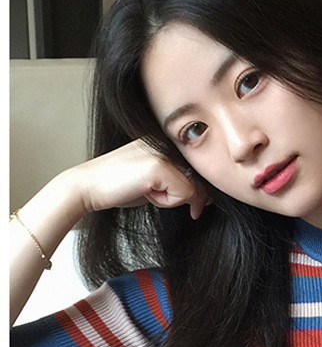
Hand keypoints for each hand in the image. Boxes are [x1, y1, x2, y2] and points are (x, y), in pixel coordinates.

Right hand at [69, 140, 210, 219]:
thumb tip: (209, 197)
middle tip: (167, 199)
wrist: (88, 187)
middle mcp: (167, 141)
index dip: (200, 189)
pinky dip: (166, 201)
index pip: (200, 167)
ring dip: (174, 199)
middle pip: (201, 177)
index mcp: (167, 141)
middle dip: (192, 197)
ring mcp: (164, 152)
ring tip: (148, 191)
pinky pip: (183, 194)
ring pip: (194, 187)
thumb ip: (181, 182)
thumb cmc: (121, 187)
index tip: (194, 204)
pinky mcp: (159, 166)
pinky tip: (145, 193)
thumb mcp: (157, 182)